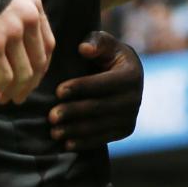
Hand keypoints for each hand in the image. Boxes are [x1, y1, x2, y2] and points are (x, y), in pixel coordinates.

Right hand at [0, 0, 54, 104]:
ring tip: (3, 98)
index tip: (31, 79)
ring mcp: (12, 32)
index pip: (48, 46)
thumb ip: (18, 15)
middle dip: (29, 85)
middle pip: (39, 62)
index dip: (41, 68)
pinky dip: (0, 87)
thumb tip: (17, 46)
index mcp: (35, 7)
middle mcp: (28, 20)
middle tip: (18, 97)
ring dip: (15, 90)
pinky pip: (4, 76)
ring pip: (24, 74)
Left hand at [49, 32, 142, 150]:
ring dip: (76, 131)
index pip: (103, 83)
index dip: (80, 87)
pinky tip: (67, 144)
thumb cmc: (105, 54)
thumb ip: (95, 42)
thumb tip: (84, 49)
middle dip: (74, 112)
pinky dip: (85, 142)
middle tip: (51, 116)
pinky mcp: (126, 130)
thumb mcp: (103, 42)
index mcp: (132, 73)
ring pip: (100, 126)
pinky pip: (104, 139)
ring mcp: (131, 116)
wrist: (121, 75)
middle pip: (100, 108)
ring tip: (54, 132)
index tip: (58, 91)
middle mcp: (136, 97)